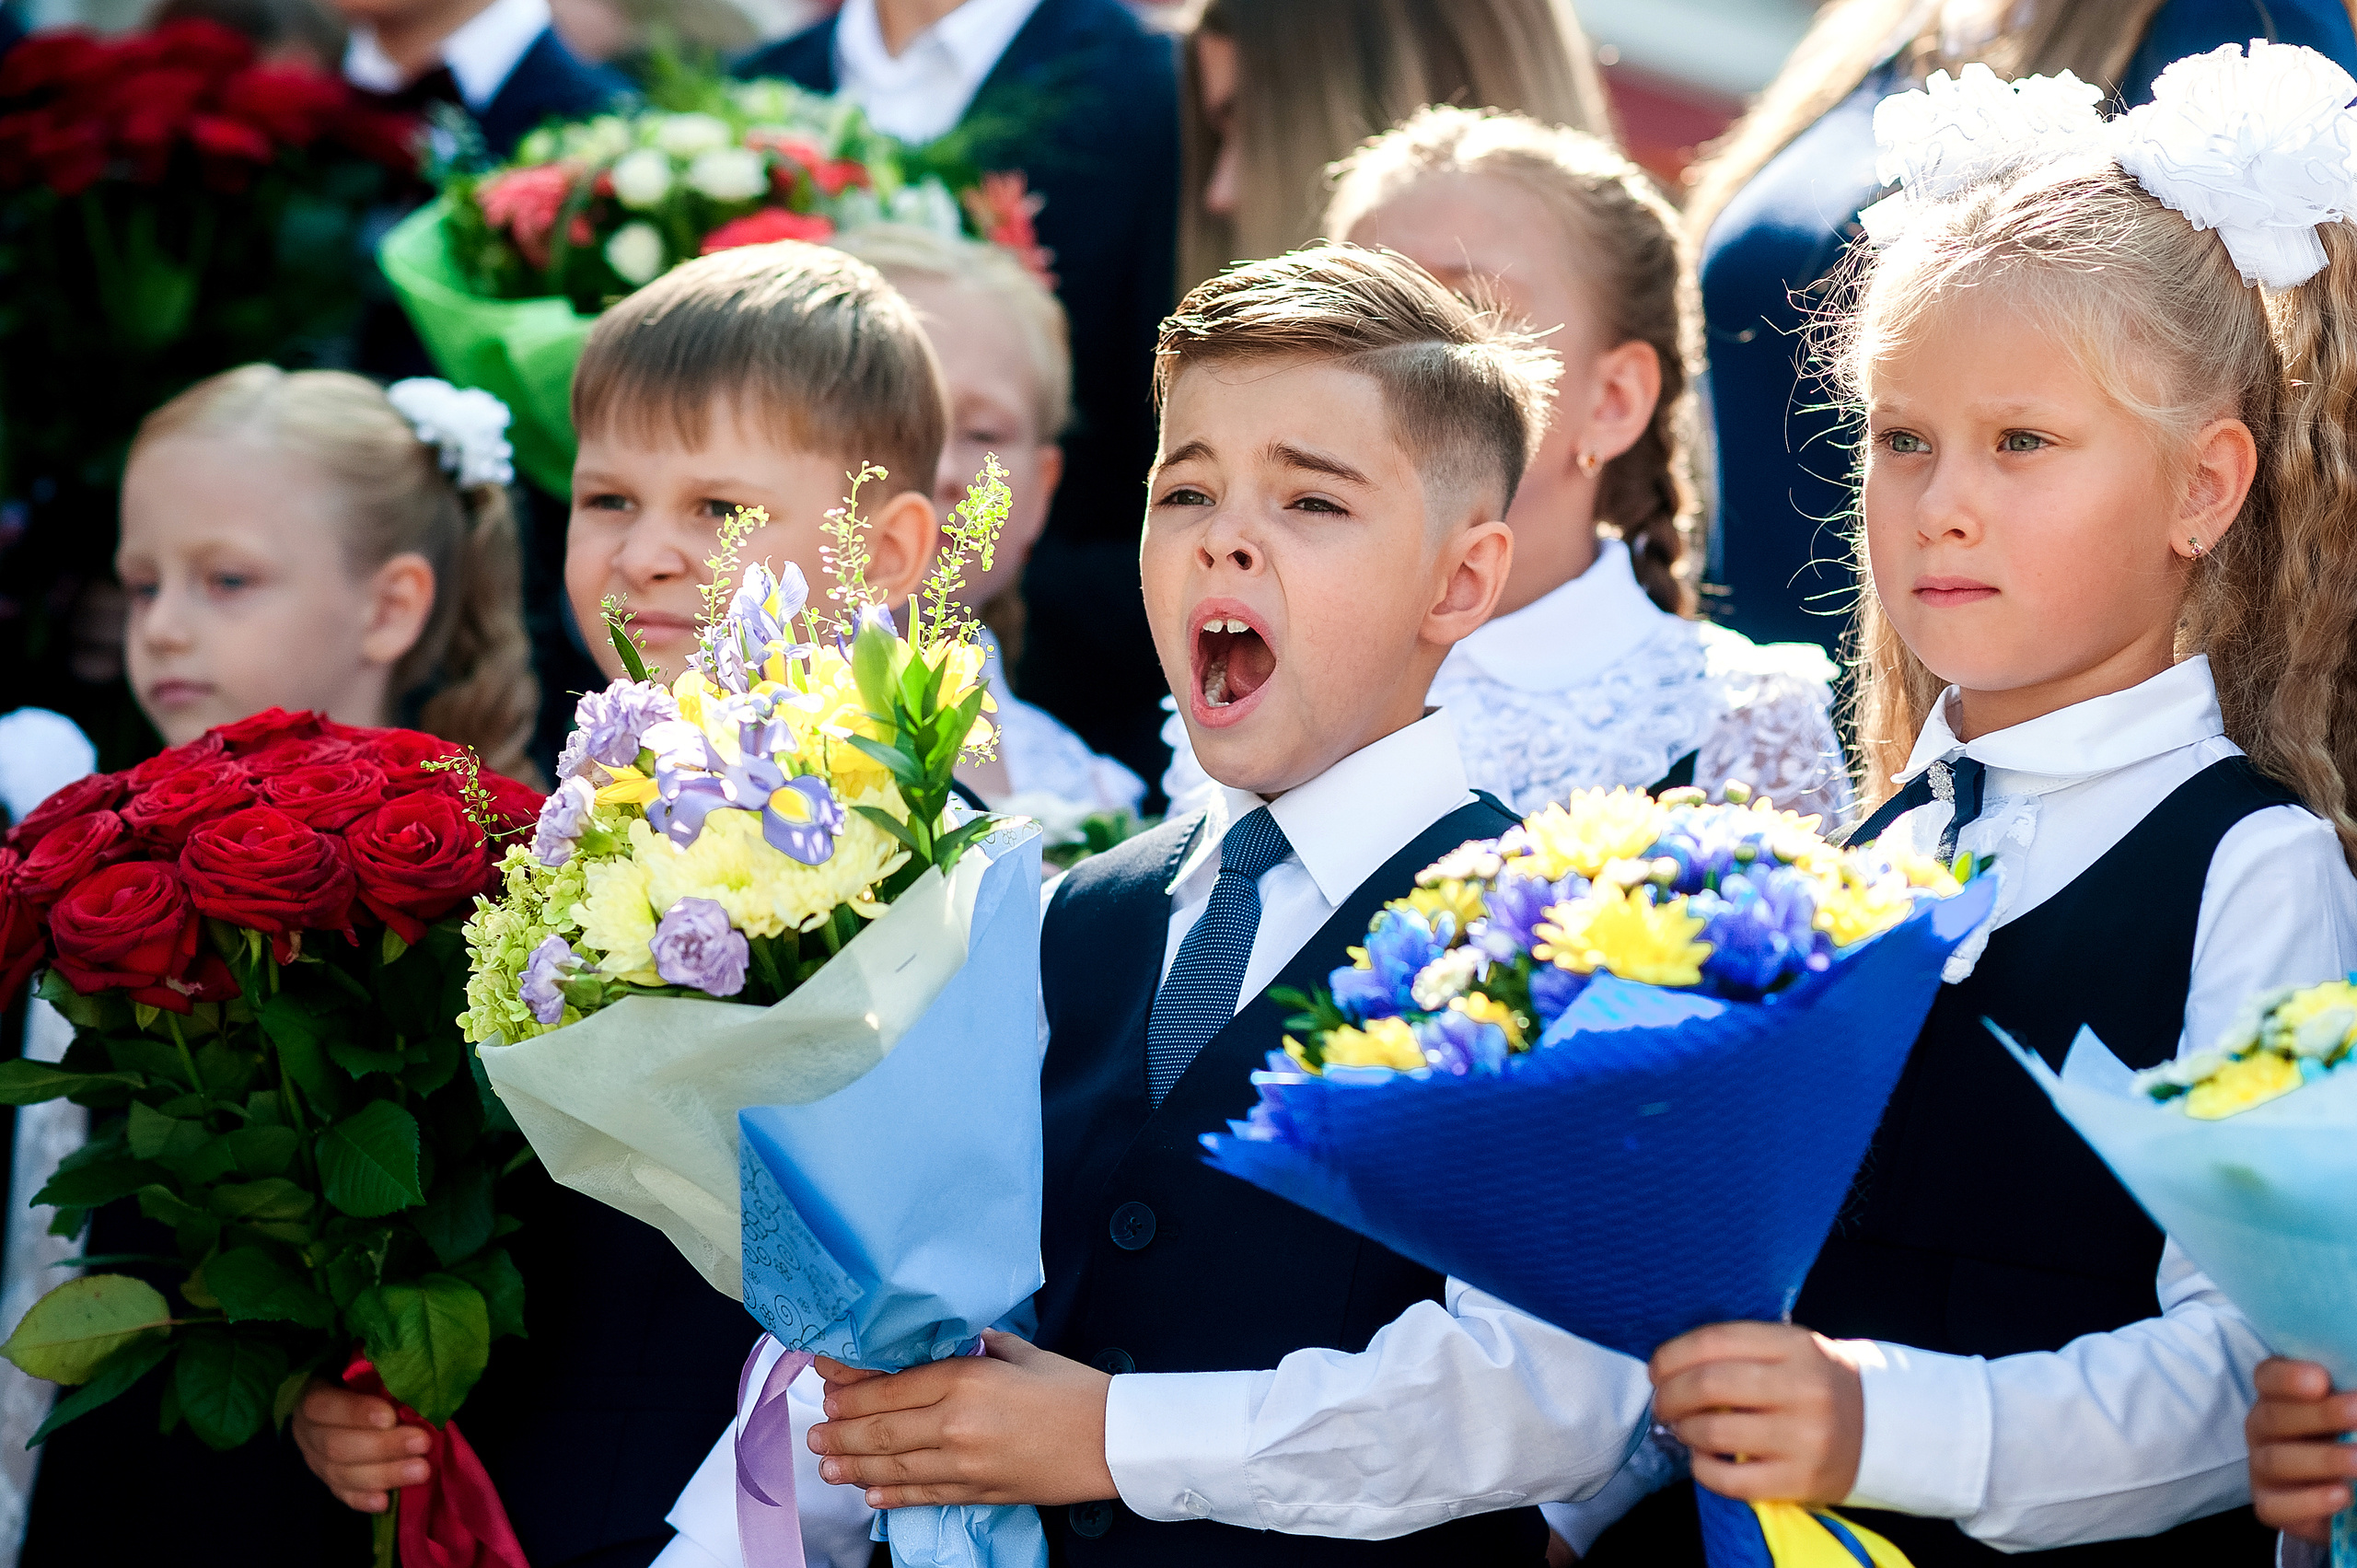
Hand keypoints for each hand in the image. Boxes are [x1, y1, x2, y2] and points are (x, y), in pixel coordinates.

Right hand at [291, 1380, 430, 1512]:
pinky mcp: (328, 1479)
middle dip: (383, 1447)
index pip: (323, 1406)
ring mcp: (314, 1459)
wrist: (341, 1393)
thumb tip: (409, 1373)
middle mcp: (306, 1431)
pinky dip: (363, 1499)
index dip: (355, 1413)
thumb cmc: (360, 1373)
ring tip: (421, 1471)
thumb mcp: (363, 1362)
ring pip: (341, 1474)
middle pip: (336, 1446)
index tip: (391, 1416)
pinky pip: (342, 1494)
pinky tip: (385, 1502)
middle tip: (422, 1443)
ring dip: (384, 1474)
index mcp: (311, 1394)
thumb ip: (377, 1369)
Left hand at [809, 1330, 1115, 1508]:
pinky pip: (925, 1495)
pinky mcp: (980, 1491)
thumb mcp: (1018, 1350)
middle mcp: (957, 1422)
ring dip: (854, 1466)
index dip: (850, 1386)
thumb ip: (972, 1344)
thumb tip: (936, 1339)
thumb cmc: (1072, 1389)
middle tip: (816, 1429)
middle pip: (882, 1430)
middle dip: (841, 1430)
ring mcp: (966, 1464)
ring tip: (827, 1464)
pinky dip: (893, 1495)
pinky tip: (871, 1493)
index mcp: (966, 1377)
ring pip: (895, 1467)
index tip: (825, 1381)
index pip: (890, 1384)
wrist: (1113, 1439)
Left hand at [1650, 1322, 1865, 1505]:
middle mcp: (1803, 1389)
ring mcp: (1804, 1438)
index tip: (1656, 1369)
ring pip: (1714, 1432)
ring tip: (1683, 1429)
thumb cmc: (1818, 1383)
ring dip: (1684, 1430)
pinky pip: (1731, 1480)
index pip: (1715, 1341)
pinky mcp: (1801, 1481)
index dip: (1673, 1355)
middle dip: (1669, 1395)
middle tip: (1661, 1403)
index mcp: (1797, 1346)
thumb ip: (1741, 1350)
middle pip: (1708, 1385)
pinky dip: (1702, 1469)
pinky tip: (1702, 1460)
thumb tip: (1671, 1367)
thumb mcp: (1791, 1350)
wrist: (1882, 1428)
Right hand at [2248, 1357, 2356, 1544]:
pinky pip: (2277, 1505)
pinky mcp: (2269, 1504)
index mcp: (2276, 1396)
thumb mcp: (2344, 1414)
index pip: (2267, 1377)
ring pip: (2275, 1460)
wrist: (2336, 1489)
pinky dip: (2309, 1501)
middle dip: (2319, 1415)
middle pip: (2274, 1417)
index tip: (2321, 1380)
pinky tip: (2342, 1495)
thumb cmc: (2339, 1438)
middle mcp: (2261, 1428)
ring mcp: (2261, 1467)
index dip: (2288, 1377)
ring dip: (2322, 1460)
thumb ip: (2349, 1400)